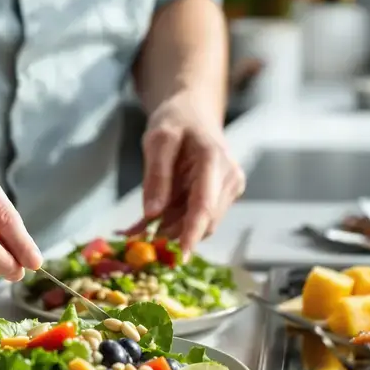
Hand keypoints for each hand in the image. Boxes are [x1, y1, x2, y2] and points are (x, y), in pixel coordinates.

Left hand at [131, 98, 243, 252]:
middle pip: (204, 220)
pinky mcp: (224, 196)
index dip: (191, 234)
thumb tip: (152, 214)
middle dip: (173, 234)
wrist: (194, 112)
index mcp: (213, 160)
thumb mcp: (157, 140)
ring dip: (172, 229)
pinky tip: (152, 222)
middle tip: (140, 239)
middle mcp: (229, 177)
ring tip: (140, 228)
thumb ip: (156, 176)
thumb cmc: (176, 121)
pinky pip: (198, 217)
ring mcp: (230, 188)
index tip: (179, 257)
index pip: (204, 206)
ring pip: (201, 223)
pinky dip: (175, 223)